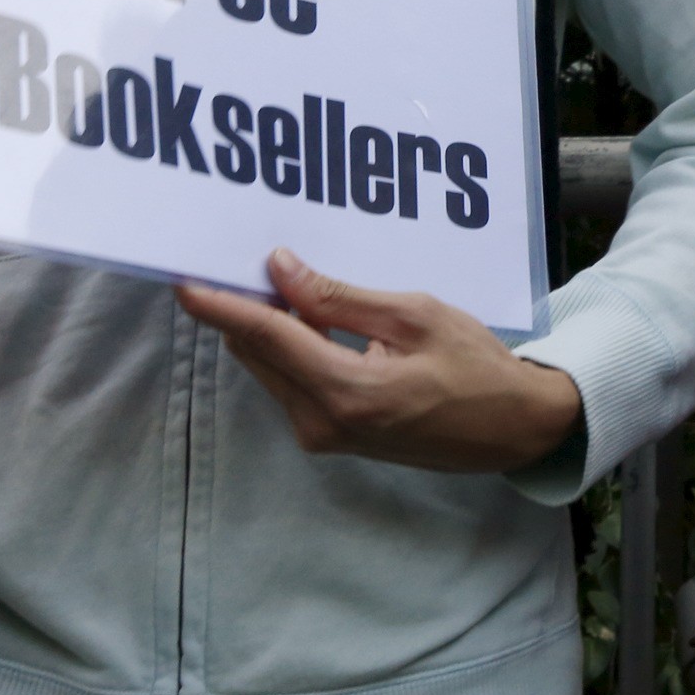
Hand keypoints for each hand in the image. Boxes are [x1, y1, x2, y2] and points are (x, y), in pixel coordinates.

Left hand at [180, 250, 582, 472]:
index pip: (266, 337)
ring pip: (270, 367)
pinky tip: (303, 315)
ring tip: (277, 278)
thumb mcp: (416, 316)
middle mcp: (322, 421)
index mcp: (346, 392)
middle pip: (258, 352)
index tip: (184, 278)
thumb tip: (281, 272)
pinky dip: (288, 347)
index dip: (221, 305)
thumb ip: (342, 298)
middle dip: (242, 307)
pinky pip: (290, 381)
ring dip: (267, 326)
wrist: (510, 429)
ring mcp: (323, 435)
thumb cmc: (475, 367)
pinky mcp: (329, 436)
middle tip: (237, 258)